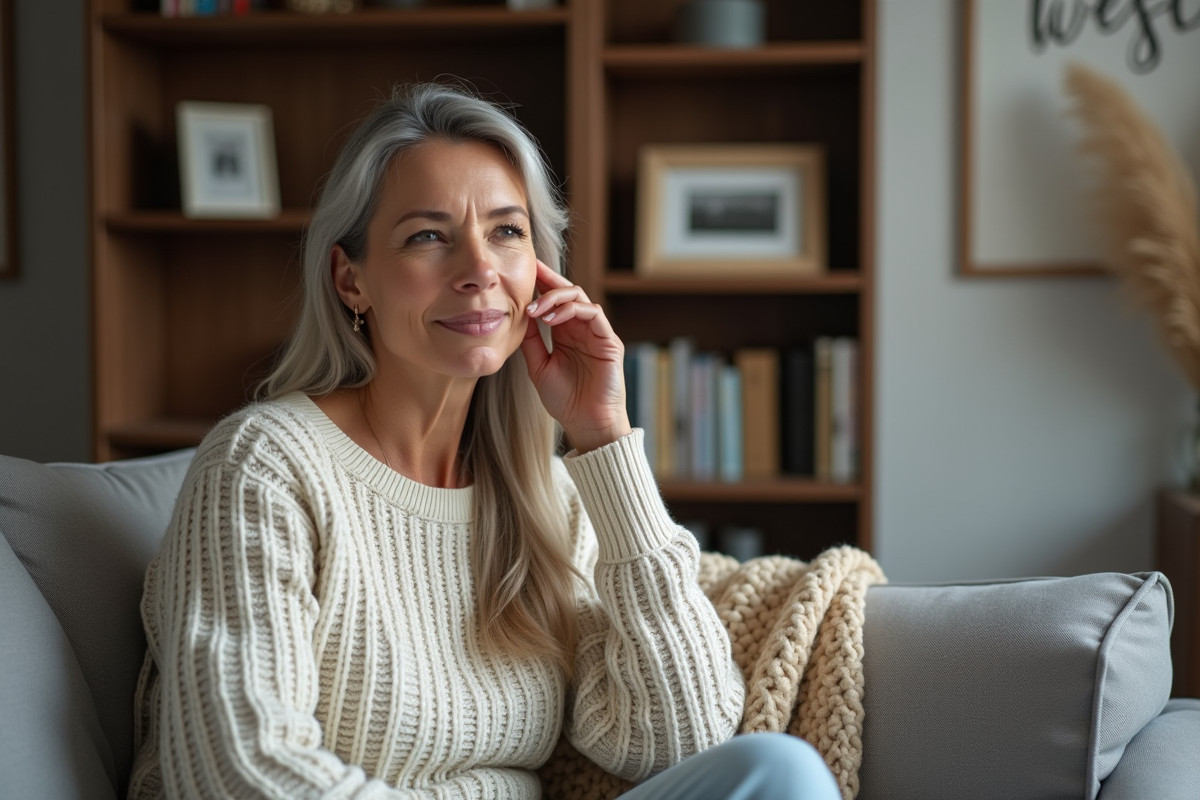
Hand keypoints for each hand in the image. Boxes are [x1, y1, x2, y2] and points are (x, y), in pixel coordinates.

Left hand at [520, 260, 631, 453]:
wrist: (587, 424)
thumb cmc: (565, 401)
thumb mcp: (539, 367)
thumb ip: (531, 342)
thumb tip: (519, 316)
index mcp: (566, 334)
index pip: (554, 301)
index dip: (541, 284)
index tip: (524, 271)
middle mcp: (582, 329)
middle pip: (568, 292)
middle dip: (549, 279)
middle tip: (530, 271)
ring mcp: (597, 333)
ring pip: (580, 298)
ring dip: (555, 298)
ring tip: (535, 310)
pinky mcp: (609, 341)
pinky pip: (593, 313)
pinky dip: (572, 310)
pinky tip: (552, 319)